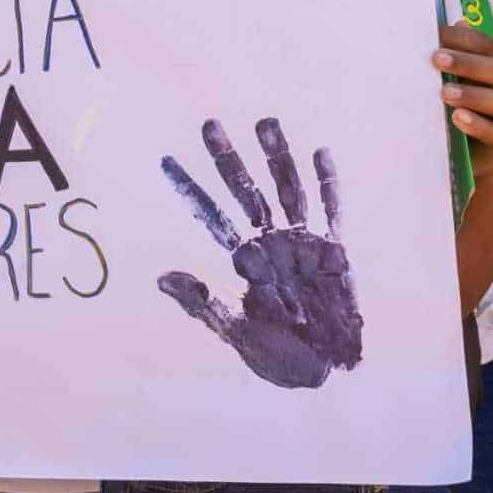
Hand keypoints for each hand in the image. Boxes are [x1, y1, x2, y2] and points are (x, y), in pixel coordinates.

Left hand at [156, 118, 364, 388]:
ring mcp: (301, 242)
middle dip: (227, 159)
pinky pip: (330, 211)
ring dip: (276, 156)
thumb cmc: (273, 354)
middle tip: (208, 125)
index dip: (189, 189)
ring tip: (265, 122)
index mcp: (242, 257)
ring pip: (286, 189)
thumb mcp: (232, 328)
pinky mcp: (332, 251)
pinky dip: (326, 184)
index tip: (165, 160)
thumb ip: (200, 301)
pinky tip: (319, 153)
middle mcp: (269, 241)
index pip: (210, 214)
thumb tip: (160, 277)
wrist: (318, 370)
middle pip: (245, 190)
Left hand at [437, 24, 492, 185]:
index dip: (465, 40)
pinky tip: (458, 119)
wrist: (475, 158)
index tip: (436, 37)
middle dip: (470, 63)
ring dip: (476, 96)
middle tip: (437, 60)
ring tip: (445, 93)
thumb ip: (452, 61)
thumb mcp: (457, 85)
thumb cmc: (464, 111)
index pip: (490, 46)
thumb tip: (441, 28)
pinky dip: (480, 127)